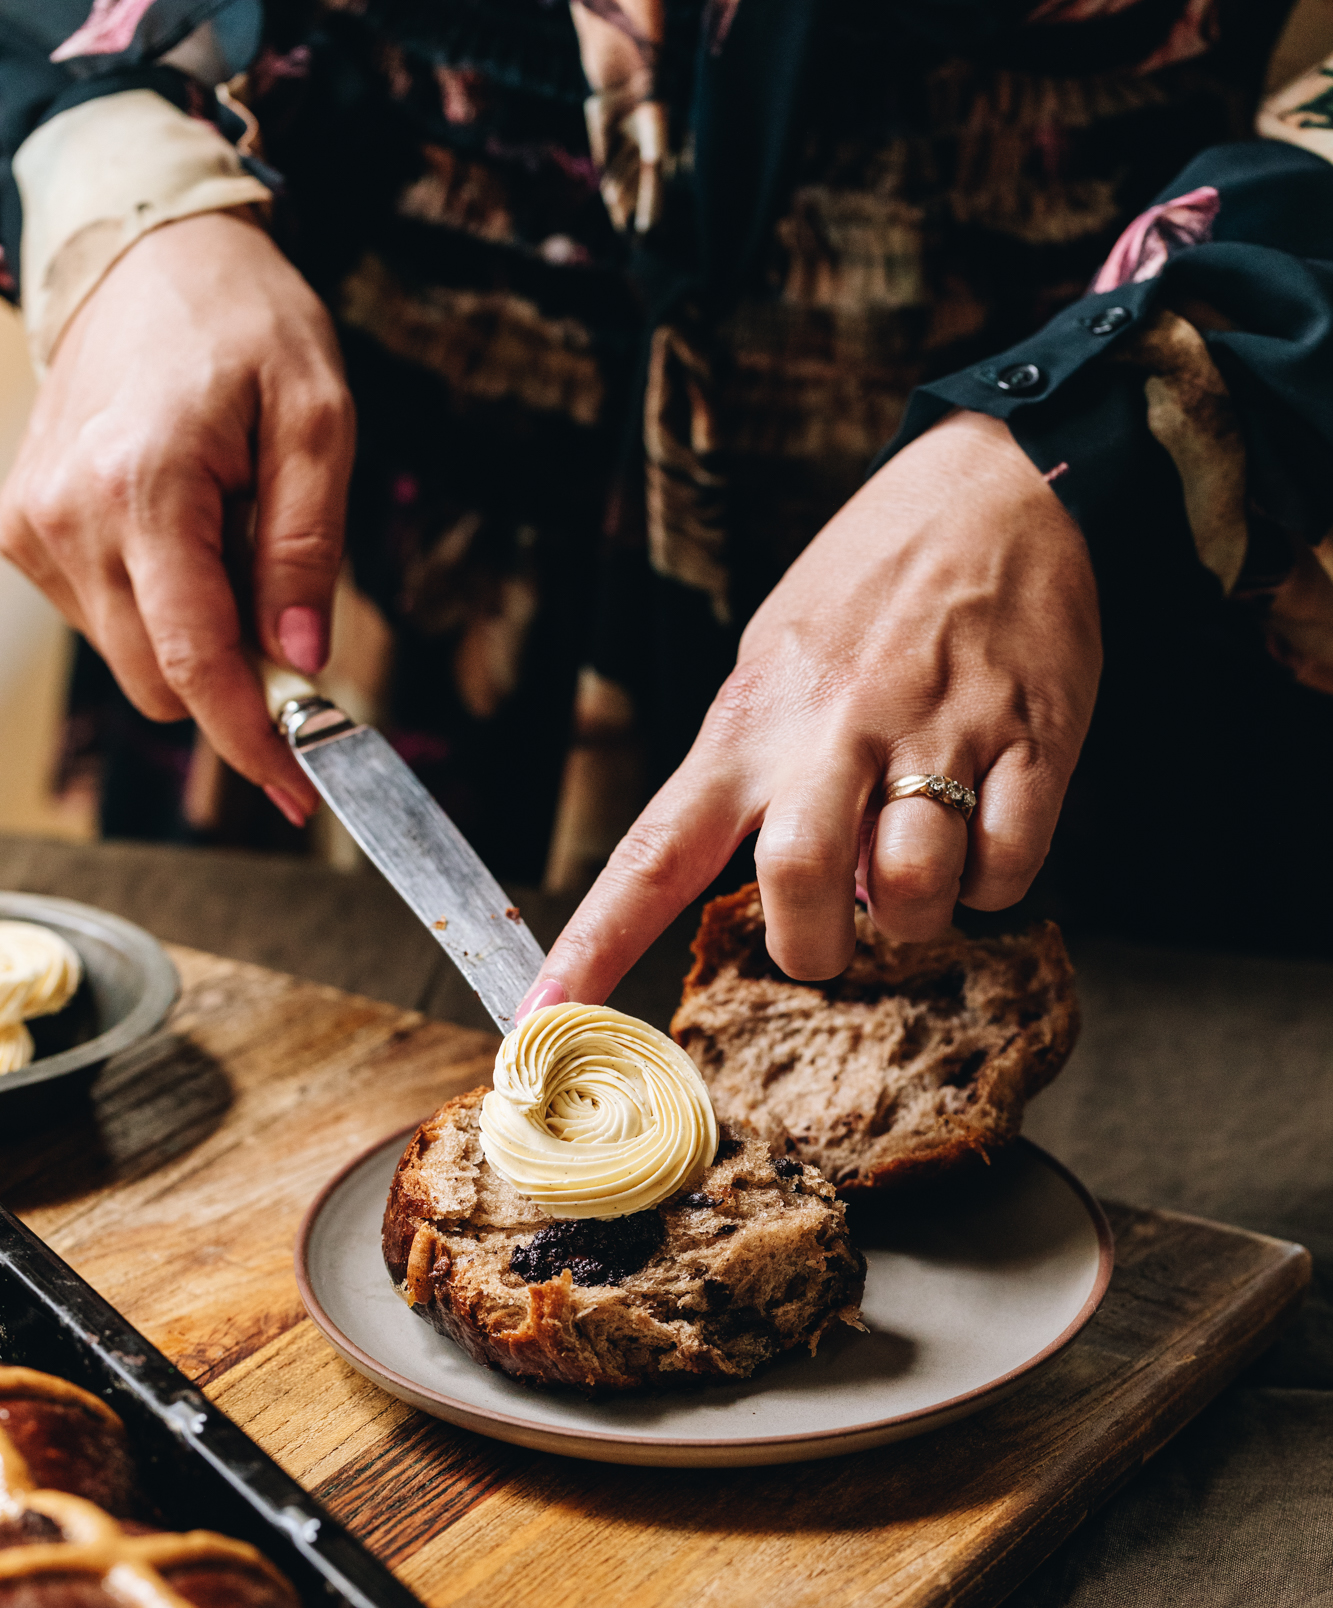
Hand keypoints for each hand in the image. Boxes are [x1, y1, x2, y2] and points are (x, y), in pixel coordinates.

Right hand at [0, 210, 355, 822]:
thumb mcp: (318, 419)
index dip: (250, 739)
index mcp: (142, 486)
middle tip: (283, 603)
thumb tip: (299, 660)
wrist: (143, 254)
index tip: (299, 787)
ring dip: (192, 632)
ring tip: (226, 531)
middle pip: (158, 678)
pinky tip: (181, 530)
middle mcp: (66, 517)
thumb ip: (307, 547)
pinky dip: (154, 603)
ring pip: (130, 657)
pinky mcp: (20, 530)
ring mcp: (32, 526)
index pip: (193, 660)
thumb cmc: (242, 323)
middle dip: (231, 677)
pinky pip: (101, 617)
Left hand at [524, 410, 1101, 1009]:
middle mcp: (832, 731)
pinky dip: (995, 879)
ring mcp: (934, 735)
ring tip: (918, 872)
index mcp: (750, 723)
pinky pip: (1008, 864)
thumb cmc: (869, 588)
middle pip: (797, 889)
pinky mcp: (1029, 739)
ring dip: (914, 918)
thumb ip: (761, 774)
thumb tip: (789, 892)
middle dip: (814, 948)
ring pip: (911, 892)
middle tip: (834, 931)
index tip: (538, 1020)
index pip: (653, 853)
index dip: (592, 945)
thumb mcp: (773, 659)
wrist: (1001, 486)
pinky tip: (984, 839)